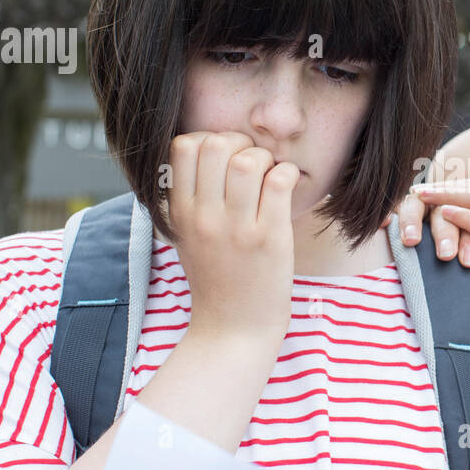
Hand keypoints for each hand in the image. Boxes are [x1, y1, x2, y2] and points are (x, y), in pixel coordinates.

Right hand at [163, 131, 299, 346]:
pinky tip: (288, 186)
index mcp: (181, 212)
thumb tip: (202, 150)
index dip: (208, 139)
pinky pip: (280, 181)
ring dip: (265, 158)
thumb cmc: (216, 279)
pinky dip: (288, 173)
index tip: (225, 158)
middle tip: (252, 163)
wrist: (234, 330)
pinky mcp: (270, 238)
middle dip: (239, 142)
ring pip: (248, 160)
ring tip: (271, 176)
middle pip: (215, 145)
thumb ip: (188, 197)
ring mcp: (237, 228)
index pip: (182, 146)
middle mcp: (204, 217)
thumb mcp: (186, 236)